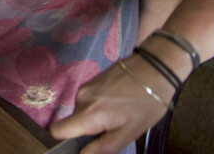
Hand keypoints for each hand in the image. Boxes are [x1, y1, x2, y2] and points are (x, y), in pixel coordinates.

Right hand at [49, 55, 172, 153]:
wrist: (156, 67)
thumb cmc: (147, 103)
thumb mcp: (130, 132)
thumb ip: (104, 147)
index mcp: (89, 114)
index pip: (57, 130)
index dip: (65, 141)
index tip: (84, 144)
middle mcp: (80, 98)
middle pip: (73, 124)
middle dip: (89, 131)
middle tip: (114, 129)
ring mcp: (85, 87)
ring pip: (82, 113)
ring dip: (95, 119)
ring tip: (119, 114)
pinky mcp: (91, 81)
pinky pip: (87, 102)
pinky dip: (99, 107)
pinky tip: (118, 103)